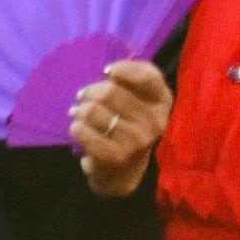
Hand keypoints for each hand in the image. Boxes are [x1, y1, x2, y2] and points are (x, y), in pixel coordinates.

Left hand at [69, 58, 172, 197]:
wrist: (126, 170)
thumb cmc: (129, 124)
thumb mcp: (139, 99)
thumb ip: (131, 77)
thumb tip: (109, 71)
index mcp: (163, 102)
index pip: (147, 76)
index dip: (123, 69)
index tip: (107, 72)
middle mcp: (155, 121)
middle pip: (109, 91)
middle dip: (90, 91)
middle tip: (83, 97)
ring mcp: (137, 140)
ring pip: (92, 110)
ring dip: (79, 110)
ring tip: (79, 114)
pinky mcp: (116, 156)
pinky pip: (84, 131)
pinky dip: (76, 127)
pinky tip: (78, 128)